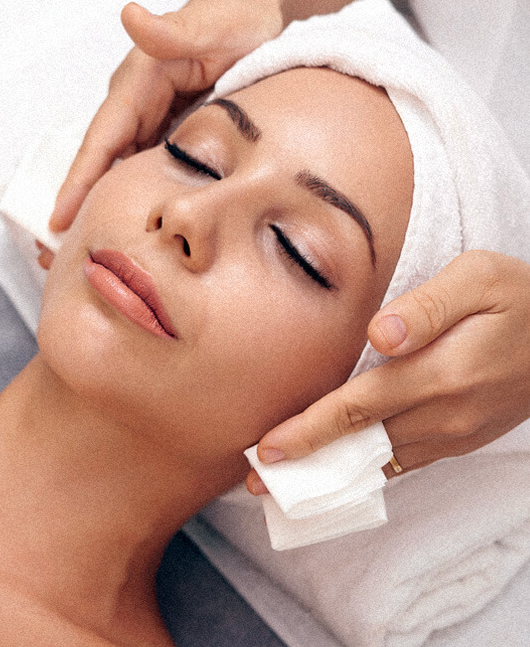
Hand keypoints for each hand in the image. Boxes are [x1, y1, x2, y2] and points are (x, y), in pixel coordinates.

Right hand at [48, 0, 282, 234]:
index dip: (79, 180)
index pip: (101, 139)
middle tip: (63, 250)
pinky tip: (138, 222)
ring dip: (107, 203)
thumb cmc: (234, 17)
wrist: (252, 13)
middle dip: (82, 203)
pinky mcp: (167, 127)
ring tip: (95, 245)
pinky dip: (138, 193)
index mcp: (138, 84)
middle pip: (103, 161)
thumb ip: (173, 28)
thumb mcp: (210, 24)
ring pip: (122, 167)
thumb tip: (130, 14)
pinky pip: (146, 165)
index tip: (58, 218)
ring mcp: (151, 117)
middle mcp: (137, 103)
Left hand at [247, 251, 529, 493]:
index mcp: (441, 373)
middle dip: (307, 463)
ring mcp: (455, 433)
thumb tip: (379, 333)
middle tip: (258, 482)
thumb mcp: (478, 278)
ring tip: (288, 482)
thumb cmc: (521, 299)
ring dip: (333, 472)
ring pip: (381, 460)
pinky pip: (406, 462)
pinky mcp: (461, 438)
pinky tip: (342, 471)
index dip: (310, 430)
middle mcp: (444, 414)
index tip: (268, 450)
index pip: (359, 407)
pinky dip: (369, 470)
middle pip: (362, 444)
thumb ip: (426, 306)